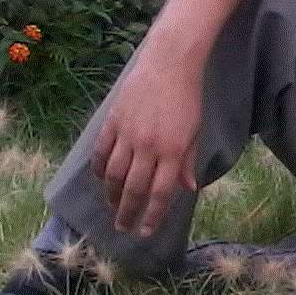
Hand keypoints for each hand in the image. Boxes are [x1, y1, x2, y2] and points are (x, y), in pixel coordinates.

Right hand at [91, 54, 202, 236]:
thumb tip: (187, 189)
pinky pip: (102, 152)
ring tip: (113, 207)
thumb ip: (187, 161)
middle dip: (128, 213)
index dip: (152, 216)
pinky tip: (102, 180)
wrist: (169, 63)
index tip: (145, 232)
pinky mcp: (113, 121)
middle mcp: (148, 147)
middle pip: (134, 189)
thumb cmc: (188, 98)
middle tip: (123, 228)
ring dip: (112, 195)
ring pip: (114, 174)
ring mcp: (128, 134)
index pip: (160, 193)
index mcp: (172, 152)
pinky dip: (100, 169)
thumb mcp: (195, 132)